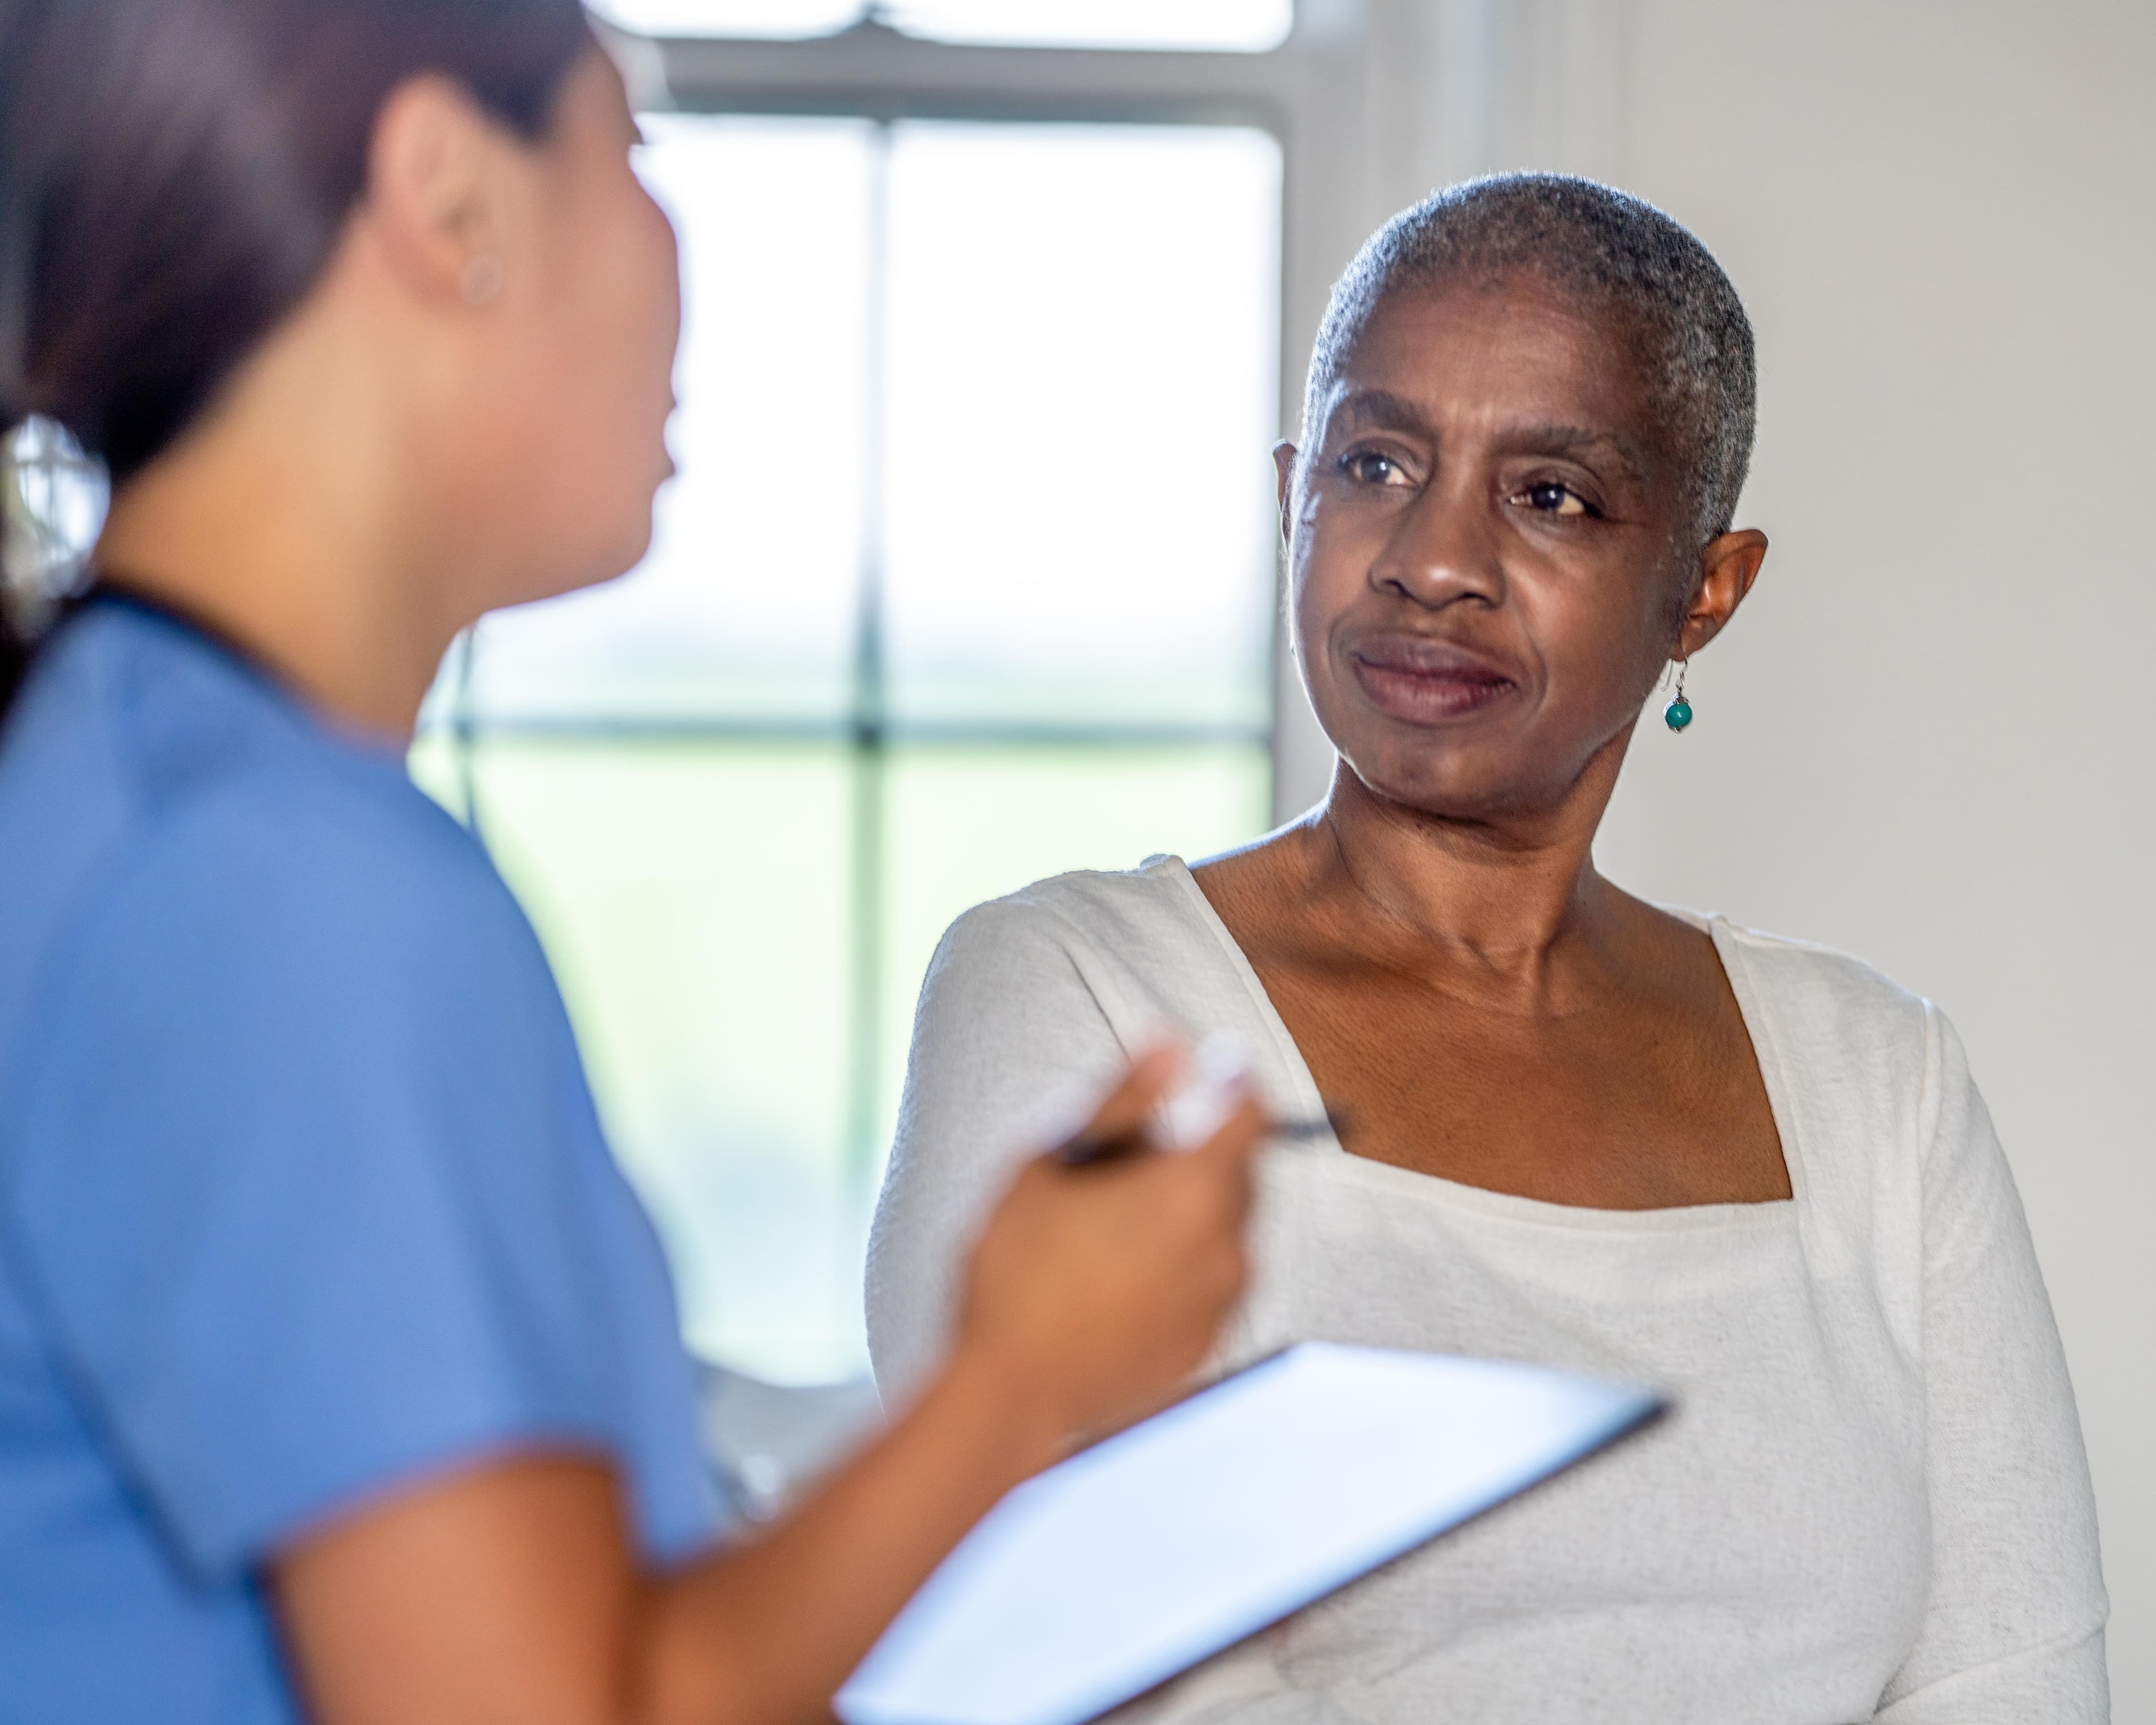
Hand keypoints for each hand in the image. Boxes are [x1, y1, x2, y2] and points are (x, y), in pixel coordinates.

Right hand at [949, 1044, 1265, 1447]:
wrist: (1009, 1394)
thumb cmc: (1017, 1269)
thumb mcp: (1054, 1159)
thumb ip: (1122, 1098)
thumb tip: (1170, 1043)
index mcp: (1196, 1188)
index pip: (1252, 1111)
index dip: (1230, 1081)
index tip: (1204, 1069)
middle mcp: (1228, 1246)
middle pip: (1243, 1171)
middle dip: (1202, 1148)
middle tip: (1129, 1157)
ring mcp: (1222, 1303)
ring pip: (1227, 1229)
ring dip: (1191, 1209)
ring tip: (1111, 1224)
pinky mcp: (1208, 1347)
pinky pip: (1210, 1283)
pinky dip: (1181, 1263)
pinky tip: (1116, 1275)